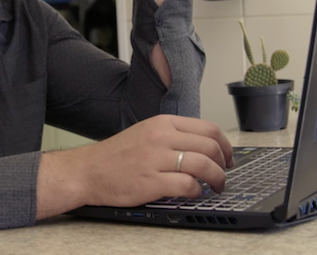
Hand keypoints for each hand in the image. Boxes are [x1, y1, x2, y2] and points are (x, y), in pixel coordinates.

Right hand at [36, 115, 233, 217]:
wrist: (88, 170)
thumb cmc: (116, 155)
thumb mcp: (146, 132)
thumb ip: (172, 135)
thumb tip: (204, 146)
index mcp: (162, 123)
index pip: (208, 128)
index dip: (225, 145)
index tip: (228, 158)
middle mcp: (161, 137)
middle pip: (210, 146)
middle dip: (224, 164)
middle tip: (224, 175)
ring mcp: (156, 159)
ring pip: (203, 165)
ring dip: (217, 179)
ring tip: (215, 187)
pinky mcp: (151, 181)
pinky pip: (187, 185)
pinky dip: (196, 191)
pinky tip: (193, 193)